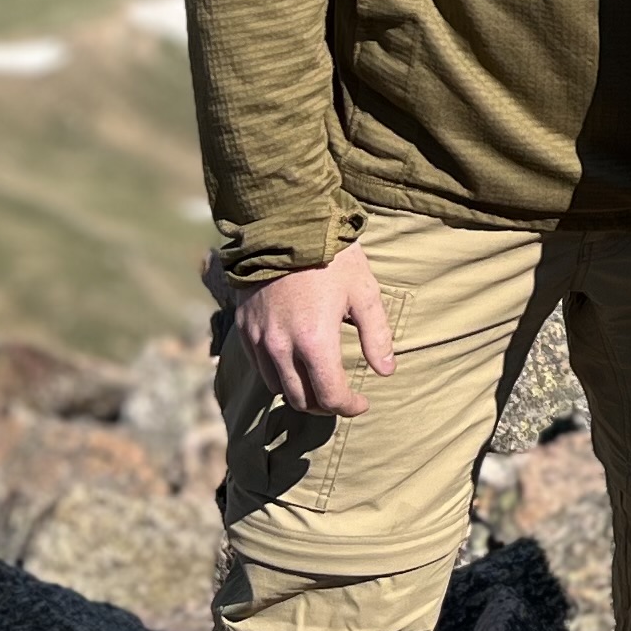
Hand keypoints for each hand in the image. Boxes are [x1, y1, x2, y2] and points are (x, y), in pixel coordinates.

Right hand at [236, 243, 394, 414]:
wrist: (283, 223)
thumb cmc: (331, 256)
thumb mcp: (363, 292)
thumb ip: (376, 336)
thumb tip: (386, 371)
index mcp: (315, 342)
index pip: (330, 396)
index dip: (349, 407)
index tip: (362, 403)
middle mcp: (281, 347)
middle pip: (301, 400)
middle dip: (325, 405)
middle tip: (341, 396)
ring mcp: (259, 338)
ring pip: (277, 387)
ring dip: (300, 391)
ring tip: (318, 381)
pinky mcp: (244, 327)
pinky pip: (259, 365)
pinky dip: (278, 373)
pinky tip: (293, 361)